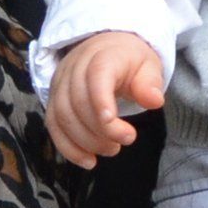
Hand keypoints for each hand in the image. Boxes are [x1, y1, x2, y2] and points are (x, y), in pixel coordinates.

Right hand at [45, 33, 159, 166]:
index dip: (101, 101)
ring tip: (111, 149)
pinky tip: (88, 160)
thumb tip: (154, 101)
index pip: (96, 75)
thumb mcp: (148, 66)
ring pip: (62, 116)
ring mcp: (60, 84)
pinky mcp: (53, 100)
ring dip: (85, 141)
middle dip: (101, 130)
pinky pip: (53, 126)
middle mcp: (75, 68)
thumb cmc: (128, 61)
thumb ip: (150, 83)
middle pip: (77, 101)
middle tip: (125, 140)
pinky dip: (68, 147)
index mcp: (102, 56)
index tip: (115, 125)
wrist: (105, 47)